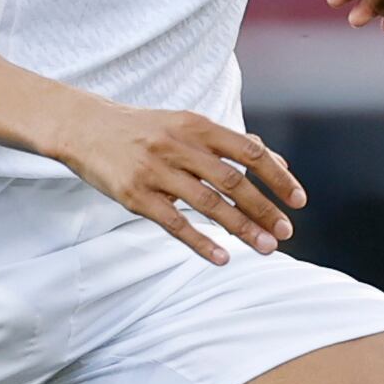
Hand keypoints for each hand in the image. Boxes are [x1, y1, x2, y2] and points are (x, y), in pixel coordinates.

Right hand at [50, 101, 304, 264]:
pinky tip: (222, 258)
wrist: (84, 127)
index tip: (298, 200)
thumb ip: (228, 143)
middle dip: (264, 208)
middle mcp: (179, 146)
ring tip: (266, 248)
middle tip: (286, 232)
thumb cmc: (143, 129)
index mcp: (196, 126)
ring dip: (241, 228)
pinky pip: (174, 223)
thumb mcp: (185, 125)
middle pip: (232, 181)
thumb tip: (274, 161)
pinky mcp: (135, 195)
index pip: (249, 151)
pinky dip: (200, 242)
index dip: (277, 177)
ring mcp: (156, 171)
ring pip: (208, 204)